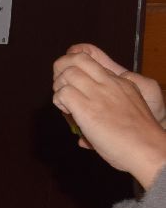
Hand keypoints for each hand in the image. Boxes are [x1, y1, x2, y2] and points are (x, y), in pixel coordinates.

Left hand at [53, 52, 165, 186]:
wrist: (149, 149)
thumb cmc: (139, 138)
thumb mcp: (130, 111)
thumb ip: (109, 114)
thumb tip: (82, 138)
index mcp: (122, 82)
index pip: (91, 62)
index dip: (76, 70)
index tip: (74, 86)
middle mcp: (109, 83)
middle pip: (78, 59)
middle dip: (62, 70)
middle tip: (62, 88)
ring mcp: (98, 94)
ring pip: (67, 73)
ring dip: (59, 87)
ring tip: (65, 104)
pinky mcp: (87, 108)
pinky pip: (63, 93)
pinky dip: (59, 101)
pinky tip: (68, 112)